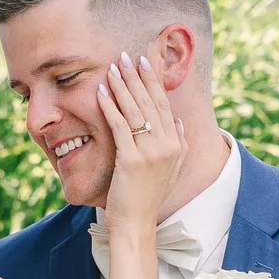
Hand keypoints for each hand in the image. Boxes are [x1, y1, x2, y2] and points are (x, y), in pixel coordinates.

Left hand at [92, 54, 183, 229]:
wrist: (137, 223)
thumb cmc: (148, 197)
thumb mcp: (170, 170)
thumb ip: (178, 145)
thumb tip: (178, 121)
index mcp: (176, 145)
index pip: (164, 104)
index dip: (153, 82)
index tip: (144, 63)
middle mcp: (167, 145)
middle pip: (150, 102)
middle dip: (137, 77)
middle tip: (126, 56)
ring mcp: (151, 153)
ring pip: (135, 110)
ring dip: (122, 86)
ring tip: (112, 67)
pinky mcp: (131, 160)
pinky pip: (119, 125)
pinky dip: (109, 106)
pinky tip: (100, 91)